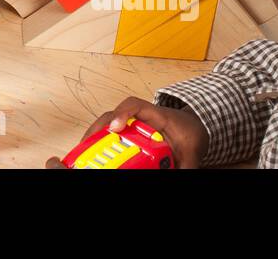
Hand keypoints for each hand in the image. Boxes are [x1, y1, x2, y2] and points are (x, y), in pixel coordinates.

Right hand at [73, 96, 208, 168]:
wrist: (193, 128)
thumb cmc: (189, 133)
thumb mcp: (191, 153)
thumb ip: (185, 167)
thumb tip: (179, 172)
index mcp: (156, 116)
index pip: (135, 105)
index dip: (122, 113)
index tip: (115, 127)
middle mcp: (139, 117)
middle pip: (112, 116)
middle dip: (97, 130)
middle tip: (89, 147)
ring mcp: (131, 124)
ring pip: (106, 124)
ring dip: (94, 137)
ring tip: (84, 153)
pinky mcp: (127, 133)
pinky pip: (109, 134)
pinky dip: (98, 143)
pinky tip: (92, 155)